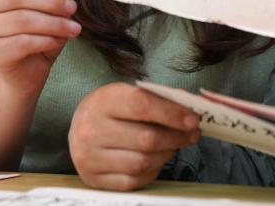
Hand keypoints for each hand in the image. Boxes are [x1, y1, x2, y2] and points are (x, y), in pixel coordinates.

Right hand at [0, 0, 80, 94]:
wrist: (25, 68)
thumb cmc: (38, 31)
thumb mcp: (45, 7)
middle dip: (50, 0)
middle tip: (72, 7)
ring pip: (22, 19)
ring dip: (54, 23)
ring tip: (74, 28)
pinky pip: (24, 42)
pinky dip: (46, 40)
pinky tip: (59, 41)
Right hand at [70, 83, 200, 190]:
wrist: (80, 126)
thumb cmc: (112, 108)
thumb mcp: (129, 93)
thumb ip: (159, 99)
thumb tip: (191, 108)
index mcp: (102, 102)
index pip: (142, 106)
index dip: (172, 114)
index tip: (193, 119)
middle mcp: (91, 130)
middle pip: (146, 139)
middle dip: (176, 137)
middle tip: (193, 134)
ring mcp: (90, 157)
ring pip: (142, 162)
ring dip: (167, 154)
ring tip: (174, 145)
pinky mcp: (94, 178)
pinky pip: (133, 180)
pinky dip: (152, 171)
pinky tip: (157, 159)